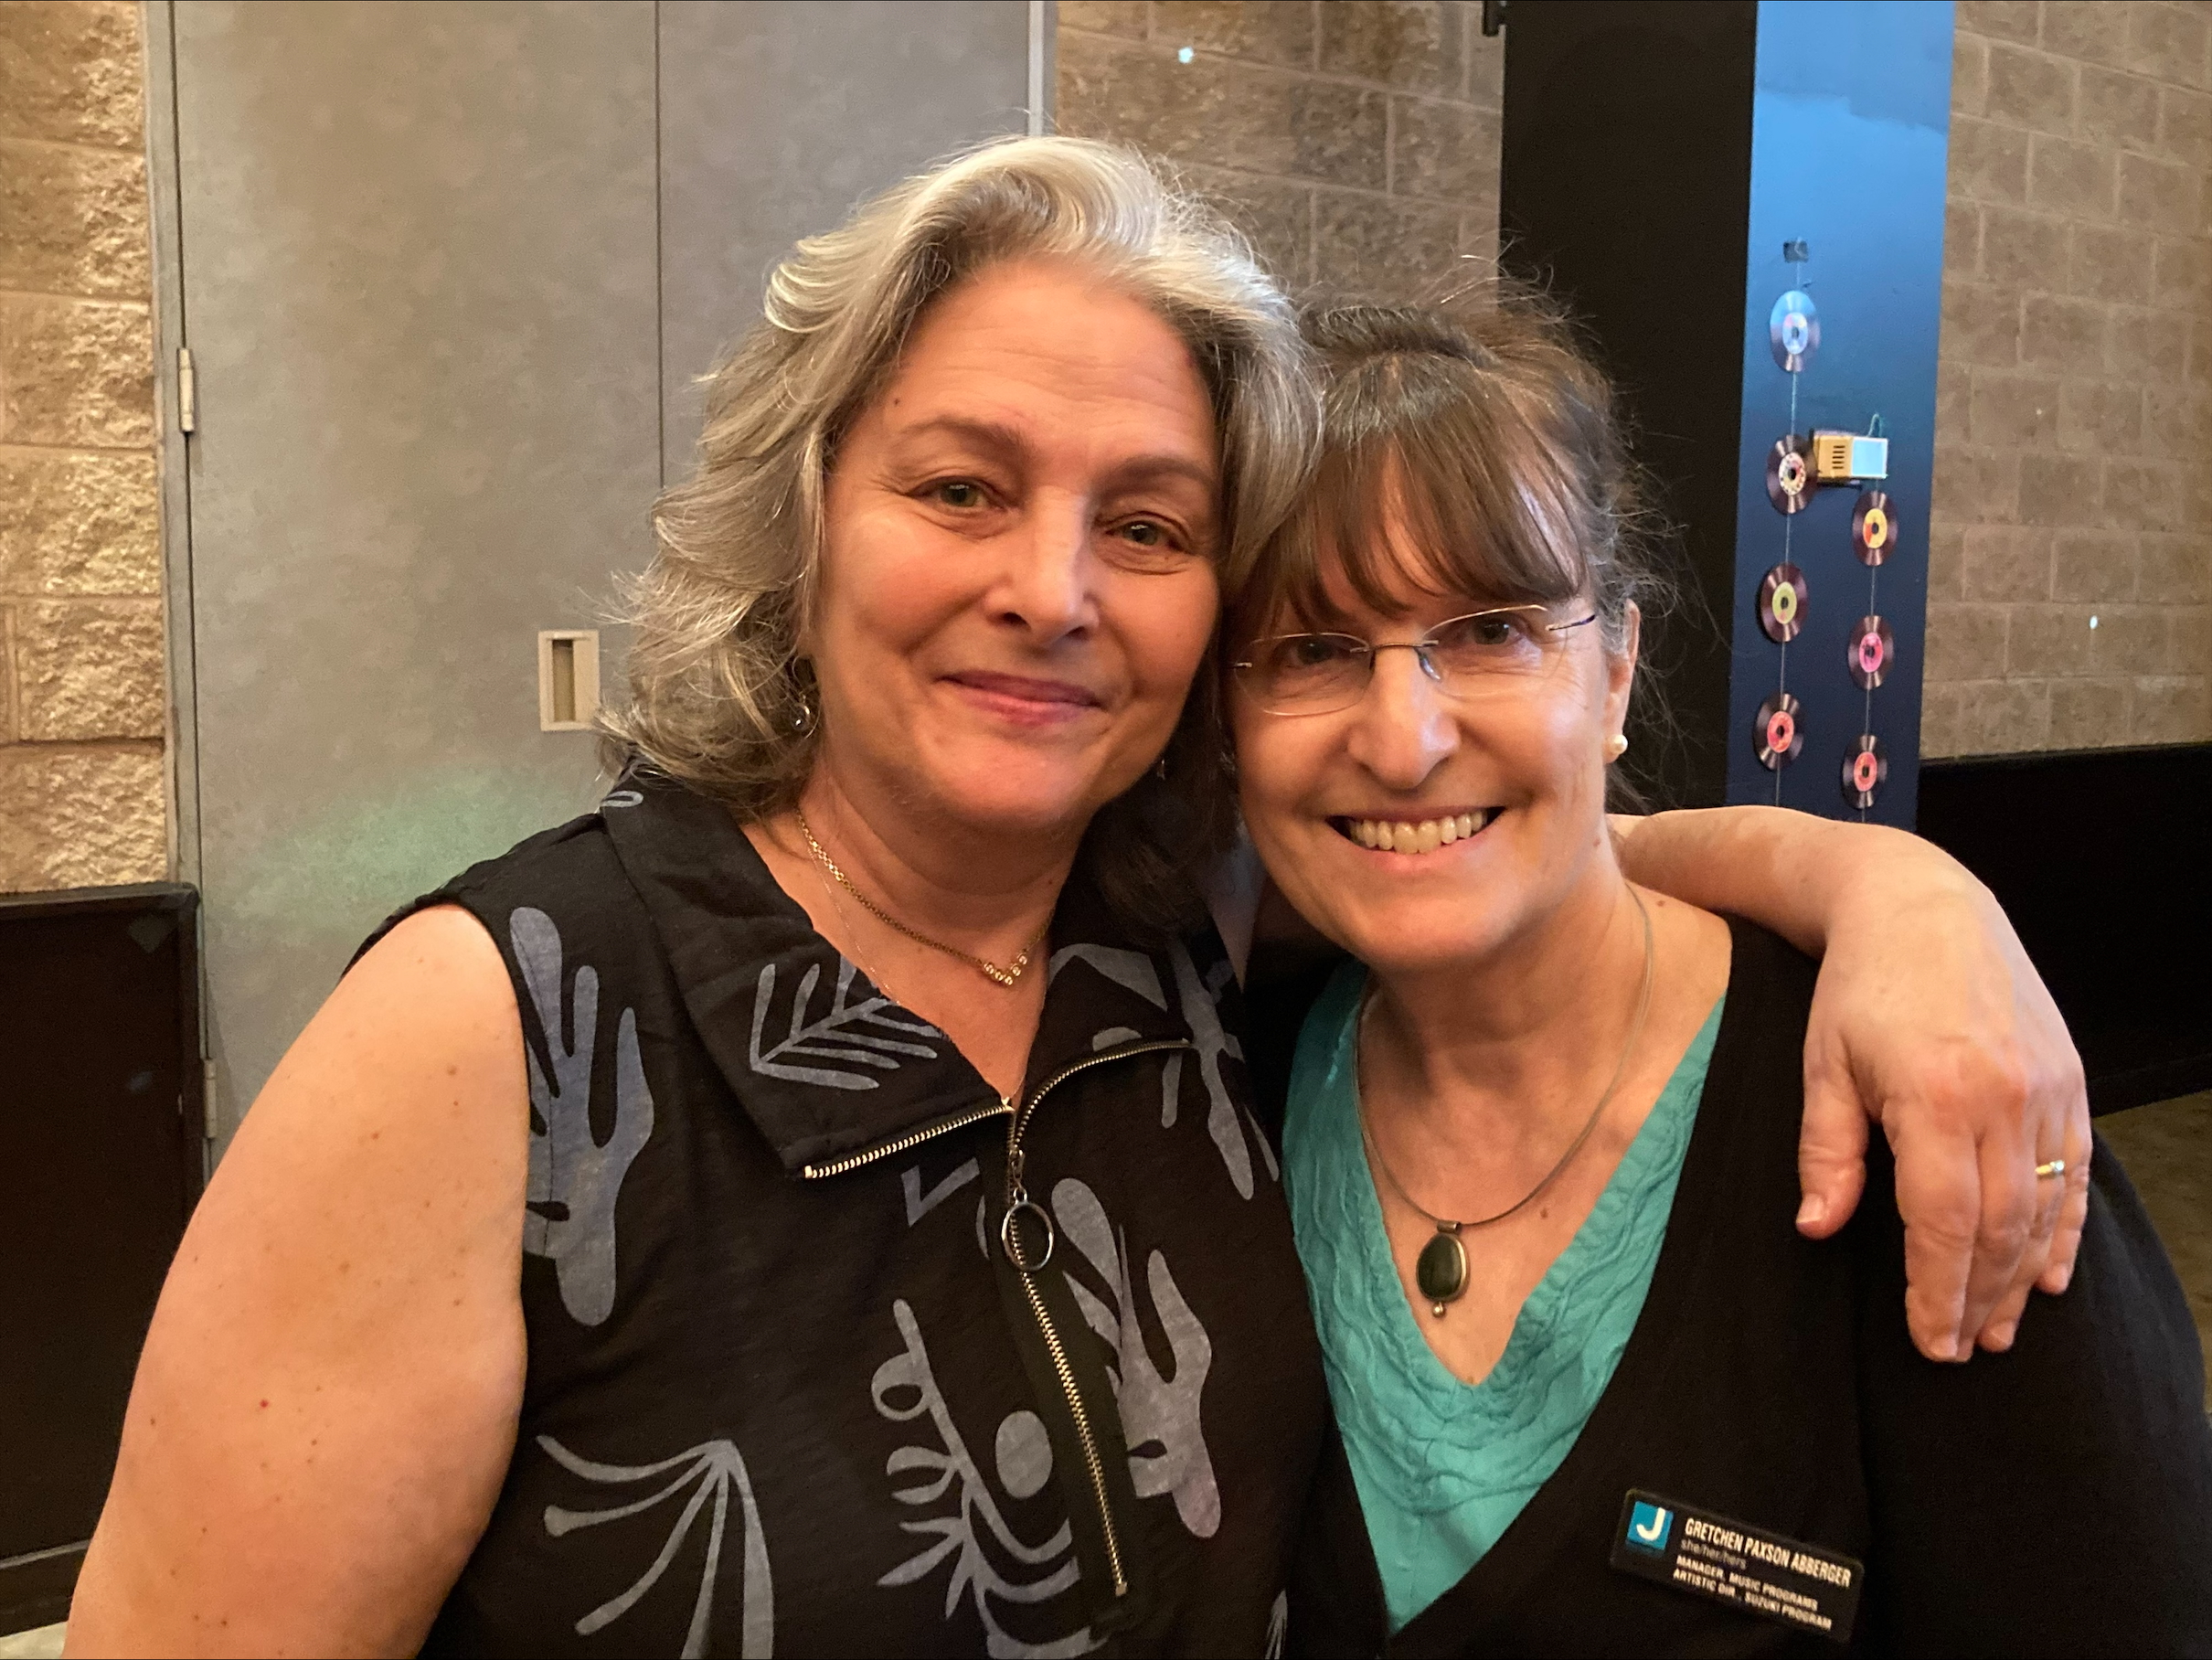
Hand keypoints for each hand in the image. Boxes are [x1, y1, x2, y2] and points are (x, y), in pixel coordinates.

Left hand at [1794, 847, 2090, 1361]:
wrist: (1922, 905)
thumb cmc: (1857, 988)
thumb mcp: (1823, 1065)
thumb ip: (1825, 1151)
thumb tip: (1817, 1230)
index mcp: (1937, 1097)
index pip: (1944, 1223)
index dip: (1936, 1291)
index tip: (1930, 1343)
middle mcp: (2005, 1098)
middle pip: (2002, 1227)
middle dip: (1981, 1298)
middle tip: (1962, 1350)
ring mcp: (2047, 1089)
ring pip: (2045, 1208)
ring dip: (2024, 1276)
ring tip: (2000, 1328)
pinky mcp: (2069, 1080)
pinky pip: (2076, 1172)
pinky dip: (2067, 1229)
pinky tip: (2052, 1276)